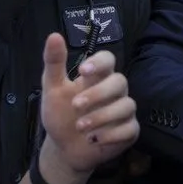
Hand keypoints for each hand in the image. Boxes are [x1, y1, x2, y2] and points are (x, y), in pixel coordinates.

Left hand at [37, 34, 138, 183]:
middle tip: (76, 106)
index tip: (83, 70)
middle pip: (120, 81)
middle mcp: (113, 91)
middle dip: (99, 93)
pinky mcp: (128, 131)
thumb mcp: (52, 90)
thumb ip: (54, 64)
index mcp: (97, 77)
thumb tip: (54, 35)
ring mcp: (123, 111)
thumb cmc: (60, 114)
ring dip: (103, 116)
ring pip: (126, 105)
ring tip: (80, 127)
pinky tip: (94, 139)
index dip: (100, 62)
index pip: (108, 59)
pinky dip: (112, 134)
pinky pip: (130, 129)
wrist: (63, 148)